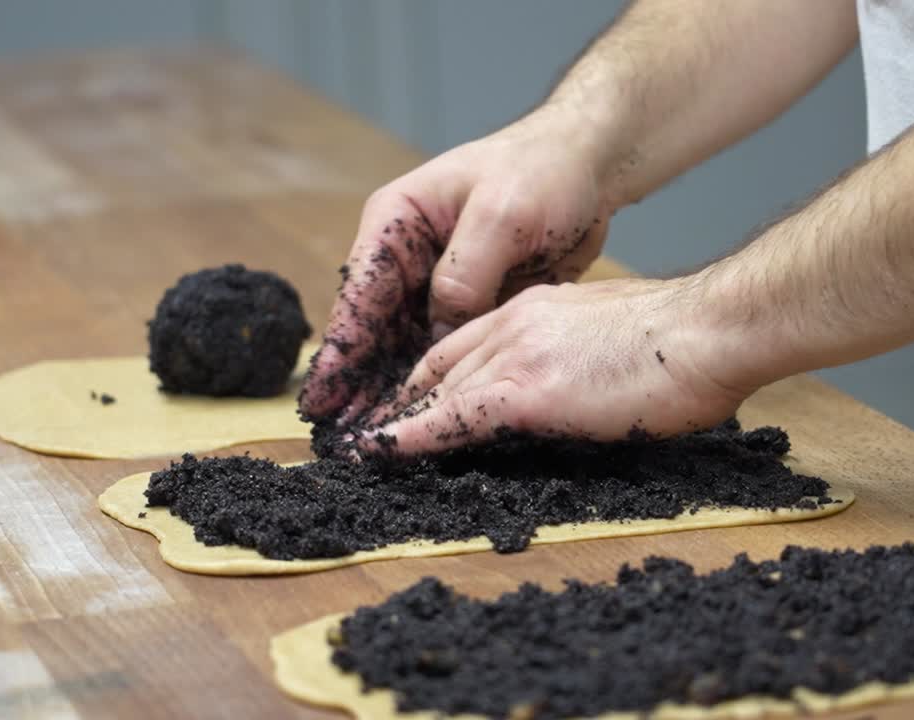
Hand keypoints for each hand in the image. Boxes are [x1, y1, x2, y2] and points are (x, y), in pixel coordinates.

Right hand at [298, 110, 613, 422]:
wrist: (591, 163)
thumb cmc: (543, 170)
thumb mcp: (501, 214)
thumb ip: (464, 272)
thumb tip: (439, 329)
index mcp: (398, 220)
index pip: (360, 293)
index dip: (341, 349)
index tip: (322, 396)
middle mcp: (408, 254)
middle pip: (373, 327)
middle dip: (357, 381)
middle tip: (341, 436)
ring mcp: (438, 280)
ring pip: (404, 344)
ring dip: (390, 388)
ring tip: (373, 438)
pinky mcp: (470, 300)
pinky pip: (443, 347)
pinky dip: (431, 380)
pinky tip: (422, 416)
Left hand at [360, 277, 765, 454]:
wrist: (705, 332)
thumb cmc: (682, 342)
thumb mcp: (612, 333)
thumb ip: (577, 351)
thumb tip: (574, 381)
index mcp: (538, 309)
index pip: (465, 343)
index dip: (431, 374)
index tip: (411, 399)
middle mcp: (515, 324)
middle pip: (439, 365)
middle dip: (402, 399)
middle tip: (375, 431)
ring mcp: (517, 355)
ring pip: (437, 390)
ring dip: (397, 421)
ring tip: (364, 450)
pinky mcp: (527, 392)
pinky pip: (452, 418)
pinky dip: (410, 437)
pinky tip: (381, 453)